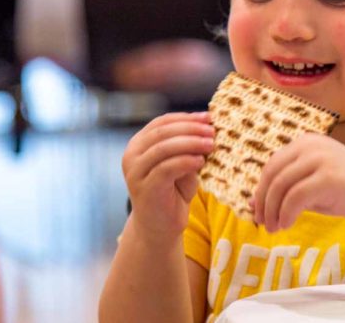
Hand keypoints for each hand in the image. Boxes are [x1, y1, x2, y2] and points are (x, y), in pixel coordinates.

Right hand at [122, 112, 213, 241]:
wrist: (160, 227)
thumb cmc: (173, 192)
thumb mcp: (182, 163)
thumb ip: (188, 146)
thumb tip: (208, 125)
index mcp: (139, 144)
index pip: (162, 122)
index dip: (186, 118)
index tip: (208, 117)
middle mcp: (132, 155)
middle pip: (162, 132)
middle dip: (190, 128)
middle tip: (212, 131)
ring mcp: (136, 172)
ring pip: (164, 148)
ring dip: (191, 143)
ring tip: (211, 144)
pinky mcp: (145, 188)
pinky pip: (167, 168)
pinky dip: (186, 161)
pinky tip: (201, 161)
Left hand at [252, 134, 344, 230]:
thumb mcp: (313, 187)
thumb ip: (287, 191)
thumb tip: (252, 203)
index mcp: (305, 143)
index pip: (272, 165)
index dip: (261, 190)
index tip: (258, 211)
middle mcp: (310, 145)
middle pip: (272, 174)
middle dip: (263, 201)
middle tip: (262, 223)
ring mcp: (320, 159)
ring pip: (280, 186)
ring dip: (272, 211)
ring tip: (274, 228)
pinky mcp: (328, 177)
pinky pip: (295, 197)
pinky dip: (286, 214)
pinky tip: (287, 224)